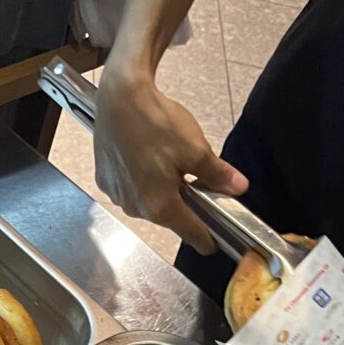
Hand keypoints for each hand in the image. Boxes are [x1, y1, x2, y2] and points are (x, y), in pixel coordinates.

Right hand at [94, 67, 248, 253]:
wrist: (119, 99)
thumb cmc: (155, 123)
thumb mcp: (196, 149)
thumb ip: (217, 174)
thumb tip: (238, 187)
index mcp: (160, 205)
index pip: (189, 232)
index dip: (205, 239)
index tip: (212, 245)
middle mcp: (135, 207)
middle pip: (167, 215)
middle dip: (182, 202)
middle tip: (193, 178)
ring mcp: (117, 195)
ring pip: (147, 201)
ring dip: (160, 190)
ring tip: (165, 160)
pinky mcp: (105, 180)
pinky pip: (129, 189)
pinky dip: (140, 179)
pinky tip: (144, 157)